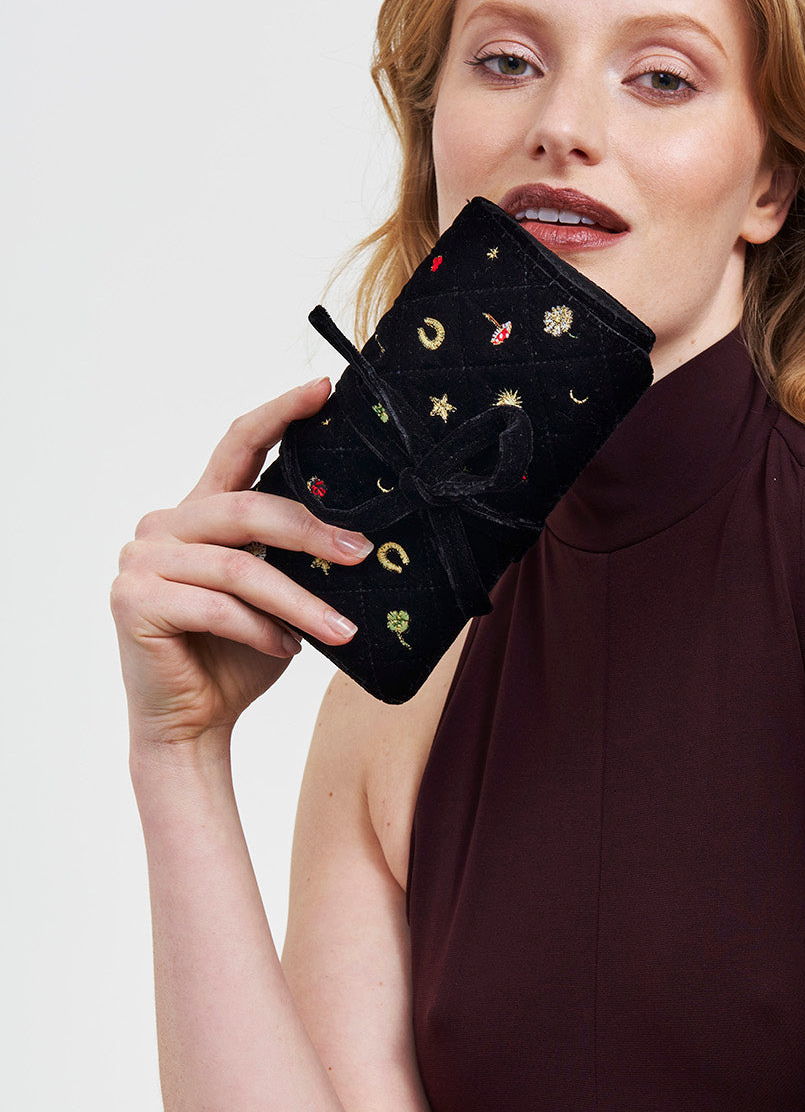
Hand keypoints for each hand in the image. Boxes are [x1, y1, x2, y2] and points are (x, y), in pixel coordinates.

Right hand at [110, 377, 374, 762]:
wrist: (195, 724)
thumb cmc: (240, 653)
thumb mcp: (278, 592)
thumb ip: (294, 552)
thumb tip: (364, 529)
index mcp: (199, 510)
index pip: (238, 444)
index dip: (281, 412)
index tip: (324, 388)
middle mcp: (164, 525)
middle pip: (246, 507)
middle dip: (312, 531)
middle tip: (362, 553)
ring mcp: (141, 561)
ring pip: (239, 567)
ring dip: (299, 601)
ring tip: (340, 630)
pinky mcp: (134, 601)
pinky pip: (214, 606)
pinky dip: (259, 630)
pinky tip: (286, 649)